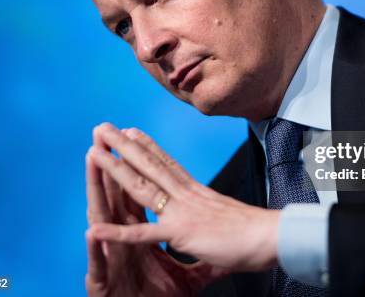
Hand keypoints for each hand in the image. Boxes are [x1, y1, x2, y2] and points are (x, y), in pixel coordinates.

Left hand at [85, 124, 279, 294]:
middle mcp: (185, 194)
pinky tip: (95, 228)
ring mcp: (181, 211)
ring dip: (115, 169)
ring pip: (142, 186)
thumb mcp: (228, 214)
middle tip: (103, 127)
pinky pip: (143, 233)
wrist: (270, 237)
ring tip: (94, 152)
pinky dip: (118, 233)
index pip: (167, 162)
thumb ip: (213, 214)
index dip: (147, 146)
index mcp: (196, 191)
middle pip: (149, 165)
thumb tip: (213, 215)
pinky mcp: (181, 233)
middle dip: (123, 146)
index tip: (131, 130)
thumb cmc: (255, 230)